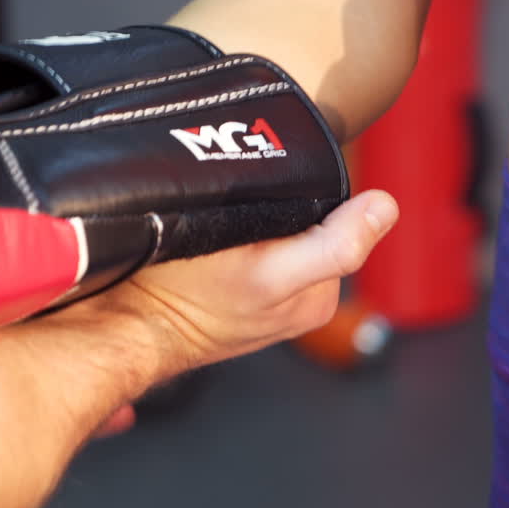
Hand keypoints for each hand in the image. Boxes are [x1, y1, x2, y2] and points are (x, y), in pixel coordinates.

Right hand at [114, 189, 398, 372]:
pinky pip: (249, 236)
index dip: (310, 185)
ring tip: (218, 213)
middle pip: (309, 215)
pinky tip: (209, 228)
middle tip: (235, 199)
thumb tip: (387, 207)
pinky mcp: (234, 282)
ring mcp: (263, 290)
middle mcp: (296, 294)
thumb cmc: (182, 299)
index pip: (338, 213)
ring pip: (276, 221)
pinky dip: (234, 224)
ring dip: (253, 206)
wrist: (122, 325)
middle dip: (279, 196)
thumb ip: (334, 246)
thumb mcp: (268, 271)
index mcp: (318, 295)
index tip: (270, 182)